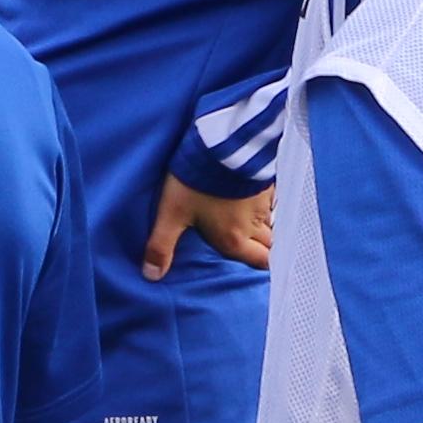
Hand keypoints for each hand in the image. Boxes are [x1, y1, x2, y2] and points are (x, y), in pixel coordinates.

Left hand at [146, 174, 272, 277]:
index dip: (257, 264)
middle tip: (250, 246)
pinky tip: (251, 197)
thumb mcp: (172, 214)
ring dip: (263, 226)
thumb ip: (162, 245)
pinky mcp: (265, 181)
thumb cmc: (196, 183)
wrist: (221, 147)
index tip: (252, 264)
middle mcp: (253, 225)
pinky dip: (263, 202)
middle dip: (262, 248)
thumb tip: (151, 275)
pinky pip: (271, 199)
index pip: (259, 261)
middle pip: (268, 245)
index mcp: (233, 239)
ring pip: (270, 222)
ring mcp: (263, 202)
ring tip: (248, 223)